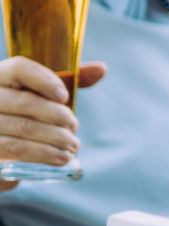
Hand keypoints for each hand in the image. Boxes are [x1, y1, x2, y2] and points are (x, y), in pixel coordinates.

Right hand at [0, 57, 105, 191]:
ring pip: (23, 127)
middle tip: (74, 126)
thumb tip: (101, 69)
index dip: (45, 80)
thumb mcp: (40, 92)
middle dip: (58, 116)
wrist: (2, 142)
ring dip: (55, 138)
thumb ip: (66, 79)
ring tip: (73, 145)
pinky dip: (42, 153)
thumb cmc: (24, 111)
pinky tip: (60, 157)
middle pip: (26, 101)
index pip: (19, 68)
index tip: (65, 97)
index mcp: (0, 76)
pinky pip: (14, 148)